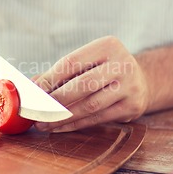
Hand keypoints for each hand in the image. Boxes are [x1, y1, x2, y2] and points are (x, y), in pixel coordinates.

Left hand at [34, 36, 149, 131]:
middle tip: (35, 111)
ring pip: (89, 105)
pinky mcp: (132, 106)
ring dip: (62, 117)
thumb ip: (60, 72)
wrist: (142, 80)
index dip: (49, 78)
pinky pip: (97, 118)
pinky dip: (75, 124)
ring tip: (42, 123)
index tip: (33, 92)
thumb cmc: (103, 69)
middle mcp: (122, 63)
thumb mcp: (87, 62)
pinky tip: (58, 127)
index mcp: (107, 46)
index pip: (71, 62)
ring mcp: (130, 86)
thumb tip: (30, 85)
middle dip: (54, 101)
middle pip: (81, 85)